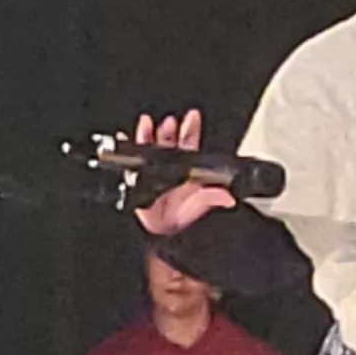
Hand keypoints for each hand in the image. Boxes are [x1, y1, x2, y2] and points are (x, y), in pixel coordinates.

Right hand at [127, 109, 236, 236]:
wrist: (173, 237)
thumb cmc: (192, 220)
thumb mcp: (209, 202)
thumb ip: (218, 195)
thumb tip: (231, 194)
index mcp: (191, 173)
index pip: (191, 146)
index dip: (191, 131)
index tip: (192, 117)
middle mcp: (173, 173)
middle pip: (169, 145)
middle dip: (168, 131)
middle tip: (168, 121)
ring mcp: (155, 178)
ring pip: (149, 151)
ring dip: (147, 137)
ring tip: (146, 124)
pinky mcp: (138, 185)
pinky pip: (130, 165)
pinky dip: (126, 151)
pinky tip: (124, 141)